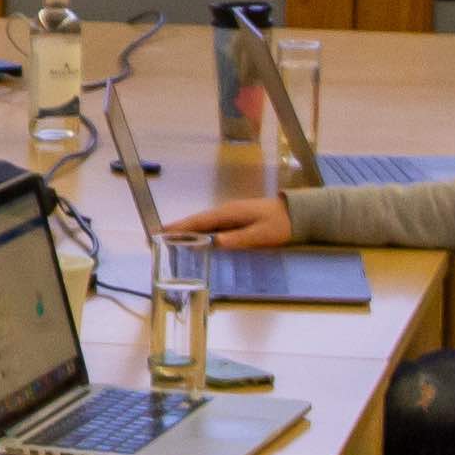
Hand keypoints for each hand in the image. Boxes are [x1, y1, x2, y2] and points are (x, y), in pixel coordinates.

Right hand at [166, 195, 299, 249]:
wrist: (299, 213)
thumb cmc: (281, 224)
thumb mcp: (262, 234)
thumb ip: (239, 239)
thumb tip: (215, 242)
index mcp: (229, 213)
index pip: (199, 222)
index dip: (179, 227)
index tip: (159, 232)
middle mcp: (227, 212)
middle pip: (197, 221)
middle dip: (176, 229)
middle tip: (155, 238)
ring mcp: (232, 215)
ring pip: (204, 224)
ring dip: (187, 231)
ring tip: (169, 240)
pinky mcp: (237, 220)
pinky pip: (213, 226)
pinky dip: (200, 232)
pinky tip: (196, 239)